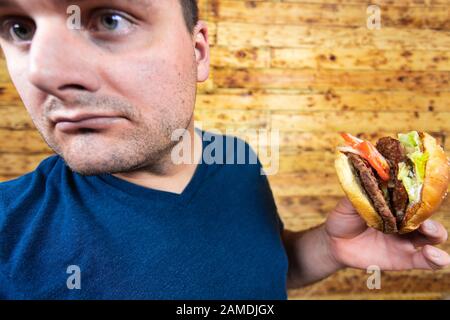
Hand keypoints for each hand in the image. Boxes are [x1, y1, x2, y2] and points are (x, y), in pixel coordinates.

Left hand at [323, 197, 449, 270]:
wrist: (334, 243)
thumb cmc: (343, 219)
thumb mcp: (348, 204)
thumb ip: (360, 194)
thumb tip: (369, 180)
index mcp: (394, 204)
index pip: (414, 196)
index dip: (421, 192)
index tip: (422, 188)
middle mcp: (404, 220)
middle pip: (427, 215)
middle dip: (428, 212)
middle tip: (421, 212)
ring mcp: (406, 240)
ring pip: (432, 236)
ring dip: (436, 232)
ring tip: (428, 230)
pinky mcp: (405, 259)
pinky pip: (426, 261)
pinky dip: (436, 259)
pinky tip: (434, 255)